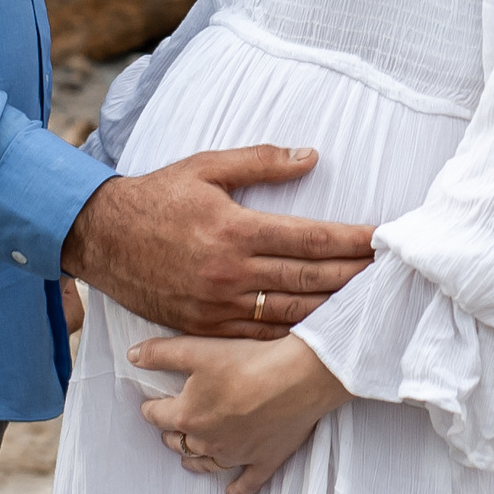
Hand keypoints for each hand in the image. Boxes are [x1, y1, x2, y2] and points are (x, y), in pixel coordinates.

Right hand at [60, 146, 375, 337]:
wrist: (101, 238)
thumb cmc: (156, 196)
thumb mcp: (206, 166)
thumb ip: (260, 161)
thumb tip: (310, 156)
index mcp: (235, 229)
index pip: (311, 238)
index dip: (352, 241)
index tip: (383, 240)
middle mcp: (231, 272)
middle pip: (311, 280)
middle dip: (356, 277)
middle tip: (392, 275)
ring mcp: (219, 306)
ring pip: (292, 314)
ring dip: (334, 310)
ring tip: (368, 303)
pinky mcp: (206, 328)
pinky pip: (261, 336)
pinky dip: (295, 335)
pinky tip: (321, 330)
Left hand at [135, 335, 352, 493]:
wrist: (297, 378)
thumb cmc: (247, 362)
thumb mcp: (196, 350)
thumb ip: (159, 354)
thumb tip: (132, 356)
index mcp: (188, 415)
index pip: (157, 416)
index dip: (150, 409)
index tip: (148, 406)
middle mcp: (208, 441)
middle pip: (180, 442)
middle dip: (171, 435)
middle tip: (169, 430)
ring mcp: (237, 455)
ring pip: (207, 464)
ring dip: (195, 462)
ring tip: (187, 461)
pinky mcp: (264, 460)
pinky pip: (247, 483)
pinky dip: (238, 490)